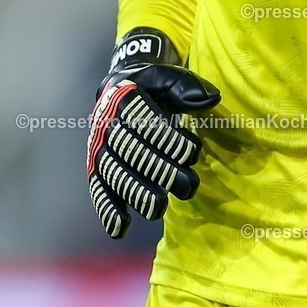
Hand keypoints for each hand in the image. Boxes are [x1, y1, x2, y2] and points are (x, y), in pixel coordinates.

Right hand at [87, 28, 220, 237]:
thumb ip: (187, 86)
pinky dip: (107, 209)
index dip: (168, 138)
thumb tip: (211, 100)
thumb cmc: (153, 86)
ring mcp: (98, 147)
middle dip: (160, 171)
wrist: (121, 87)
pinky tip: (121, 229)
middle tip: (188, 186)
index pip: (144, 120)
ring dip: (137, 193)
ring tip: (159, 209)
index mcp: (124, 97)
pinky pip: (98, 188)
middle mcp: (106, 123)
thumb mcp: (169, 77)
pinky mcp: (95, 167)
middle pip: (132, 151)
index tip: (193, 151)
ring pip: (115, 173)